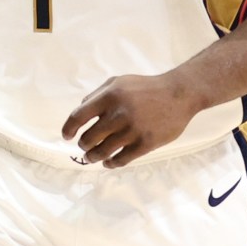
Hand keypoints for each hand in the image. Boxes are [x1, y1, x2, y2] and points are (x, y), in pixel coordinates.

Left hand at [61, 71, 201, 166]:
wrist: (179, 94)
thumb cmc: (146, 88)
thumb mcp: (119, 82)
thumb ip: (97, 95)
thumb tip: (79, 112)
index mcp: (109, 96)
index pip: (78, 117)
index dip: (68, 129)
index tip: (67, 136)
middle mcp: (118, 114)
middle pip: (89, 138)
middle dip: (84, 145)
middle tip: (85, 146)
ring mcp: (132, 130)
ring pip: (102, 152)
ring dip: (93, 157)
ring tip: (92, 157)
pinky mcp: (145, 143)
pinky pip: (121, 159)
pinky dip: (111, 163)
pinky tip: (108, 162)